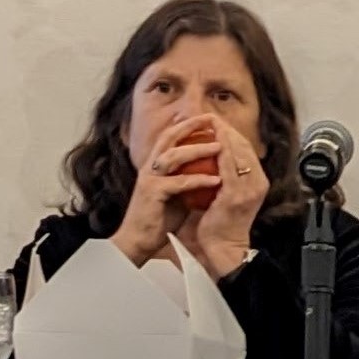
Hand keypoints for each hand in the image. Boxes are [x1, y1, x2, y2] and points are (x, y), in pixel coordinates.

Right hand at [113, 116, 230, 268]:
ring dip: (197, 150)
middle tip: (212, 119)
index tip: (208, 118)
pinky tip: (216, 180)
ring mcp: (149, 179)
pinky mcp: (152, 193)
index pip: (170, 137)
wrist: (139, 241)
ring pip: (173, 156)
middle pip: (168, 138)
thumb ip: (188, 178)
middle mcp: (150, 167)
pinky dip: (198, 180)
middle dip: (190, 126)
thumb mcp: (177, 194)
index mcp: (155, 165)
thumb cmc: (160, 218)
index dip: (187, 125)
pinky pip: (178, 183)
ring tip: (219, 147)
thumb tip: (212, 169)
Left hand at [184, 123, 270, 277]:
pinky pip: (228, 166)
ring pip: (238, 152)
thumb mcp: (228, 195)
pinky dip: (220, 151)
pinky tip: (209, 140)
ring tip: (208, 122)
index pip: (246, 149)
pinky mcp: (236, 195)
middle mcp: (258, 183)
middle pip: (244, 146)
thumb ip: (226, 177)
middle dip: (227, 128)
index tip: (216, 122)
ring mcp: (248, 189)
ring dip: (223, 134)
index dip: (231, 133)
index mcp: (258, 182)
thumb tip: (214, 158)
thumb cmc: (221, 224)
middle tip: (210, 116)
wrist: (223, 248)